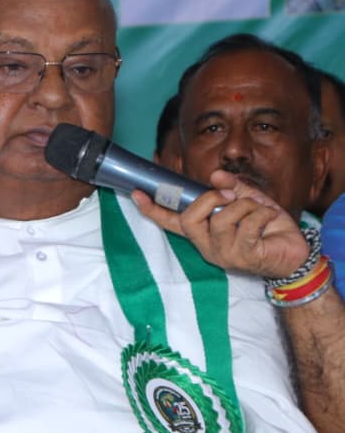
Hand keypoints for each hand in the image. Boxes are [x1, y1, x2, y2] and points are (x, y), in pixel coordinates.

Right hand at [132, 171, 307, 278]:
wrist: (294, 252)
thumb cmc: (268, 228)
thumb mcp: (249, 201)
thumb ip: (232, 187)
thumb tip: (215, 176)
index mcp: (203, 233)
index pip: (172, 222)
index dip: (154, 209)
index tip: (138, 194)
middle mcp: (207, 246)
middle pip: (190, 219)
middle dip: (210, 199)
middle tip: (231, 195)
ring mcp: (224, 254)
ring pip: (223, 219)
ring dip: (246, 205)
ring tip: (260, 209)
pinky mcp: (244, 256)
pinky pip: (248, 225)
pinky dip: (263, 213)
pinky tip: (270, 218)